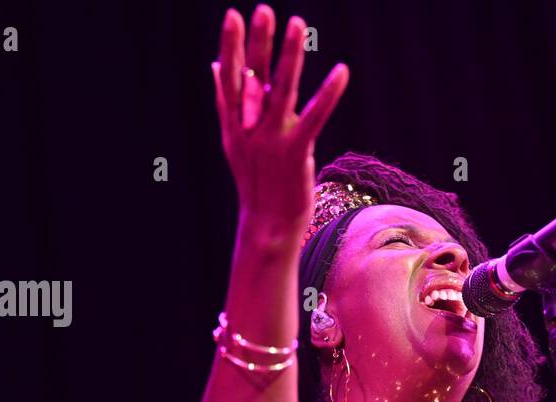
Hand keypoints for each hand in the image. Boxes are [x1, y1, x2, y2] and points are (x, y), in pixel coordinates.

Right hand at [212, 5, 348, 228]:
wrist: (266, 226)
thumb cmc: (256, 181)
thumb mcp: (235, 140)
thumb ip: (226, 101)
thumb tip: (215, 66)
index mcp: (235, 122)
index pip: (231, 76)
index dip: (231, 46)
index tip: (233, 15)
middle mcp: (250, 127)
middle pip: (252, 77)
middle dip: (256, 42)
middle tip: (262, 9)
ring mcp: (271, 139)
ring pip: (280, 89)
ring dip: (289, 55)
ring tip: (296, 23)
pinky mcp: (296, 153)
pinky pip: (314, 117)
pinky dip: (327, 93)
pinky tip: (341, 70)